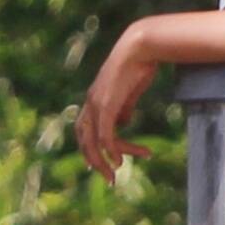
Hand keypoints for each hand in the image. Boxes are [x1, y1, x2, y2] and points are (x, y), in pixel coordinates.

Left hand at [76, 23, 168, 177]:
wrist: (141, 46)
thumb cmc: (139, 64)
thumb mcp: (129, 91)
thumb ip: (124, 107)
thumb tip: (124, 122)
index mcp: (94, 99)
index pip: (85, 130)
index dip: (91, 149)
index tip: (105, 164)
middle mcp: (90, 102)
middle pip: (84, 140)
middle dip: (95, 161)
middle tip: (109, 179)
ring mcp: (96, 103)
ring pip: (92, 141)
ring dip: (103, 161)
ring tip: (116, 174)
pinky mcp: (107, 104)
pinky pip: (105, 135)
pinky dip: (110, 150)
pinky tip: (120, 160)